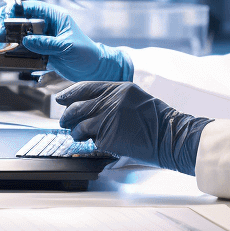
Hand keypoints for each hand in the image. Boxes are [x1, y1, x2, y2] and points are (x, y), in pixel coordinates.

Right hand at [0, 1, 132, 81]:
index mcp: (53, 16)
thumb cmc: (86, 53)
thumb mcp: (67, 47)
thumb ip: (47, 44)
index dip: (12, 11)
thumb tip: (26, 41)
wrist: (94, 69)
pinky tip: (2, 55)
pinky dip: (10, 51)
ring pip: (16, 33)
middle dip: (1, 23)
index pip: (29, 8)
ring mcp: (40, 37)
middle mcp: (45, 24)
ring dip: (3, 38)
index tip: (1, 21)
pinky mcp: (39, 50)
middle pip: (18, 19)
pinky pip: (20, 48)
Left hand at [56, 81, 211, 175]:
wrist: (169, 135)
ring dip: (76, 132)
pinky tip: (98, 143)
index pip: (85, 87)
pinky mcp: (107, 137)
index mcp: (119, 88)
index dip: (70, 93)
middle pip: (77, 107)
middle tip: (64, 120)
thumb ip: (114, 98)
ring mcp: (108, 119)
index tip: (60, 98)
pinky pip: (91, 140)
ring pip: (79, 125)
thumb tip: (91, 104)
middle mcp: (111, 101)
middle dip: (67, 116)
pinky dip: (91, 143)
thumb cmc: (156, 119)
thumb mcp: (135, 98)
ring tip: (79, 135)